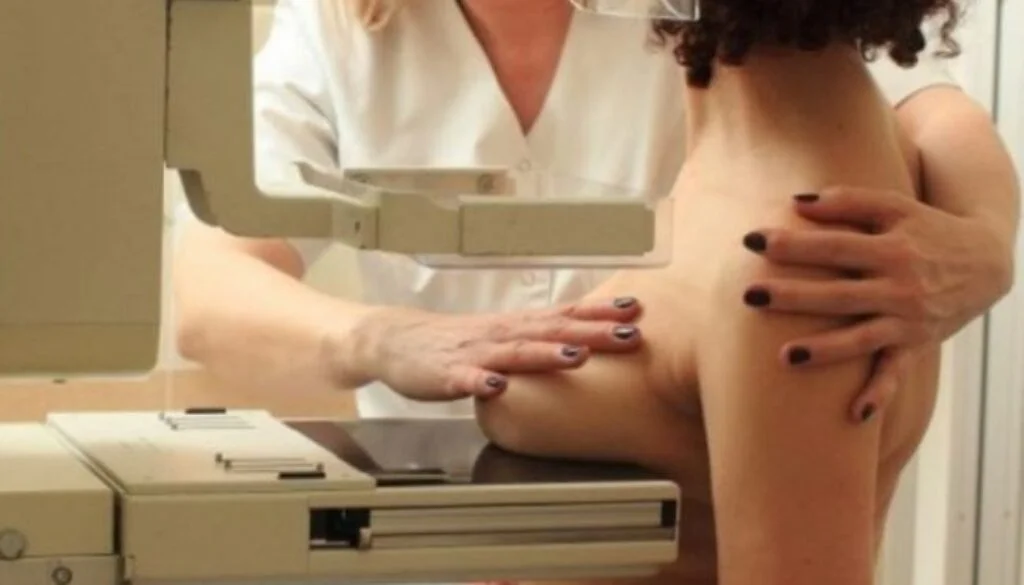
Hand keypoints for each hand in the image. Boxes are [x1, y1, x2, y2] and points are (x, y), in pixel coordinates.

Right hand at [341, 297, 643, 401]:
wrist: (395, 340)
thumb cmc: (455, 341)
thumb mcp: (504, 335)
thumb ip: (539, 337)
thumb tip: (587, 339)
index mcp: (517, 325)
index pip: (565, 314)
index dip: (601, 312)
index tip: (637, 308)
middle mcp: (501, 334)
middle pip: (552, 331)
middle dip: (592, 333)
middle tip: (630, 333)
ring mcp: (474, 353)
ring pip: (515, 352)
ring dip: (546, 354)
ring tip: (576, 357)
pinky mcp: (446, 374)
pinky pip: (465, 380)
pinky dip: (481, 383)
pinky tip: (496, 388)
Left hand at [741, 186, 1011, 421]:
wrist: (987, 261)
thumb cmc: (927, 228)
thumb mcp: (896, 206)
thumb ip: (849, 201)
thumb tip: (795, 202)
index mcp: (891, 249)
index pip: (833, 247)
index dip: (793, 244)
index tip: (752, 240)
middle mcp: (899, 287)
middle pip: (838, 295)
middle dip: (793, 297)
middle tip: (749, 295)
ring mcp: (907, 320)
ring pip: (861, 339)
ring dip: (825, 350)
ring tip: (784, 357)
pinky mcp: (915, 344)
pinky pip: (894, 372)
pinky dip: (879, 394)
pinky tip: (854, 414)